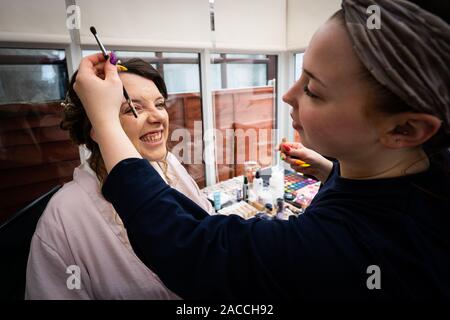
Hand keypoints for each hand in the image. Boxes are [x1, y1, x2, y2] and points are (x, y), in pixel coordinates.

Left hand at [73, 53, 141, 171]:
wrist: (105, 122)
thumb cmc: (108, 103)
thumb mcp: (114, 81)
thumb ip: (111, 67)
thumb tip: (111, 60)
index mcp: (83, 76)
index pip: (87, 60)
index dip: (98, 56)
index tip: (108, 56)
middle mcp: (79, 83)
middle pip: (89, 68)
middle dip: (102, 65)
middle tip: (114, 65)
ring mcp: (81, 91)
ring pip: (91, 76)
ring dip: (102, 74)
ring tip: (114, 76)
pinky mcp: (85, 98)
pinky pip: (91, 85)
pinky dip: (100, 82)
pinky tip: (110, 85)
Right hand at [279, 141, 332, 182]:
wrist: (319, 168)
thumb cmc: (314, 158)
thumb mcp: (303, 153)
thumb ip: (292, 151)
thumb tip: (284, 146)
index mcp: (295, 146)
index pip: (284, 145)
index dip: (280, 146)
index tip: (277, 149)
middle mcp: (293, 152)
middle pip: (283, 153)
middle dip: (285, 156)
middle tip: (286, 158)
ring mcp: (294, 159)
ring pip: (287, 161)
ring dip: (294, 163)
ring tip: (302, 163)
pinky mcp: (295, 165)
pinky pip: (292, 167)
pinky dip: (298, 167)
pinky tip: (303, 166)